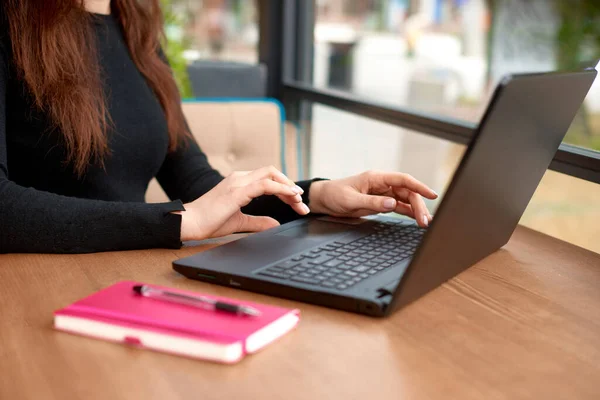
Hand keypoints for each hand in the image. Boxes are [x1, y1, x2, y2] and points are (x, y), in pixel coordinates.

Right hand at [177, 166, 308, 240]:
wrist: (190, 223)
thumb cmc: (209, 222)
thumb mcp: (240, 222)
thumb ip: (258, 221)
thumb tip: (276, 224)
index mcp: (240, 182)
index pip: (269, 179)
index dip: (285, 189)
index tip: (297, 203)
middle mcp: (240, 178)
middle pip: (273, 174)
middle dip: (290, 186)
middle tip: (301, 204)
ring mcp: (238, 182)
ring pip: (271, 175)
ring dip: (288, 187)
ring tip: (299, 201)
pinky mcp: (237, 191)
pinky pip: (264, 185)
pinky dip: (280, 189)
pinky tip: (290, 197)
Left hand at [308, 170, 437, 227]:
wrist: (325, 199)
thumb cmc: (335, 195)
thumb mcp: (352, 200)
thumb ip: (372, 202)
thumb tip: (392, 204)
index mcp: (377, 178)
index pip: (403, 180)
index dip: (419, 186)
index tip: (431, 195)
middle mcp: (383, 184)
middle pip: (407, 192)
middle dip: (418, 205)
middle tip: (425, 221)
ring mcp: (383, 193)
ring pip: (406, 200)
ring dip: (416, 211)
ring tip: (424, 223)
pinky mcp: (381, 203)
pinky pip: (399, 207)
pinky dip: (409, 213)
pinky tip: (418, 219)